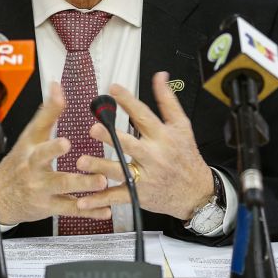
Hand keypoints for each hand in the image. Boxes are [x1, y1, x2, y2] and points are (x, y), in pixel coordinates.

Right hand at [0, 82, 110, 224]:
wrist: (0, 197)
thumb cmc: (19, 163)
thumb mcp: (30, 137)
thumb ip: (48, 113)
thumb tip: (56, 86)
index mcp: (30, 146)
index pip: (37, 126)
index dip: (48, 112)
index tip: (58, 97)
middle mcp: (33, 165)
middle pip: (42, 157)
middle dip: (53, 150)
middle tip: (67, 144)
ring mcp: (40, 187)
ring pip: (61, 185)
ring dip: (82, 184)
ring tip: (100, 181)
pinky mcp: (48, 206)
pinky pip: (70, 209)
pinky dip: (89, 211)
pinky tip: (104, 210)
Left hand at [75, 71, 213, 220]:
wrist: (197, 192)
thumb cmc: (186, 156)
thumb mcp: (181, 126)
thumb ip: (167, 100)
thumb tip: (160, 76)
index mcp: (163, 137)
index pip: (144, 116)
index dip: (128, 101)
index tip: (113, 88)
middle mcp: (154, 156)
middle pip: (131, 145)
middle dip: (112, 138)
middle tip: (94, 128)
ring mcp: (145, 177)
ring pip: (120, 172)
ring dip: (100, 167)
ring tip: (81, 162)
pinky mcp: (139, 195)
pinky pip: (117, 197)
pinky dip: (100, 200)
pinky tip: (83, 201)